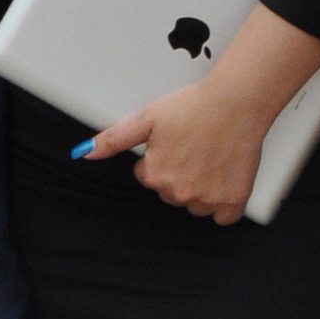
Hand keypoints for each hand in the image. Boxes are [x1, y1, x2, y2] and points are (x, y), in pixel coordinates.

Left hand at [83, 69, 269, 224]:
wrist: (235, 102)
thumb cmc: (194, 106)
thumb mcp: (146, 118)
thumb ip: (113, 139)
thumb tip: (84, 153)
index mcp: (156, 175)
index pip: (149, 177)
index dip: (160, 157)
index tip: (175, 141)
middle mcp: (180, 192)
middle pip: (172, 193)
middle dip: (179, 174)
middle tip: (192, 146)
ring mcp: (208, 198)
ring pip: (196, 205)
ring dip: (200, 189)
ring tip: (209, 158)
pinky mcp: (233, 199)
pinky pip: (223, 216)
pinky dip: (223, 204)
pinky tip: (223, 180)